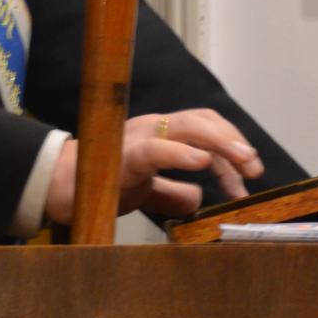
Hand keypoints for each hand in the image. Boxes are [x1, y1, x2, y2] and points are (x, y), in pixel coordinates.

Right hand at [43, 109, 264, 223]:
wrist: (62, 189)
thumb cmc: (102, 183)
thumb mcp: (146, 189)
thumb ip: (171, 192)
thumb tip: (197, 197)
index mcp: (160, 133)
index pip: (204, 127)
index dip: (230, 146)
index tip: (248, 176)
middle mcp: (153, 127)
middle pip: (202, 120)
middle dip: (234, 141)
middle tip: (255, 167)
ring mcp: (139, 137)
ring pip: (187, 126)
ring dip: (221, 142)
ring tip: (242, 162)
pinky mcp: (125, 156)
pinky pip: (157, 150)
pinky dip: (182, 153)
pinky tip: (201, 161)